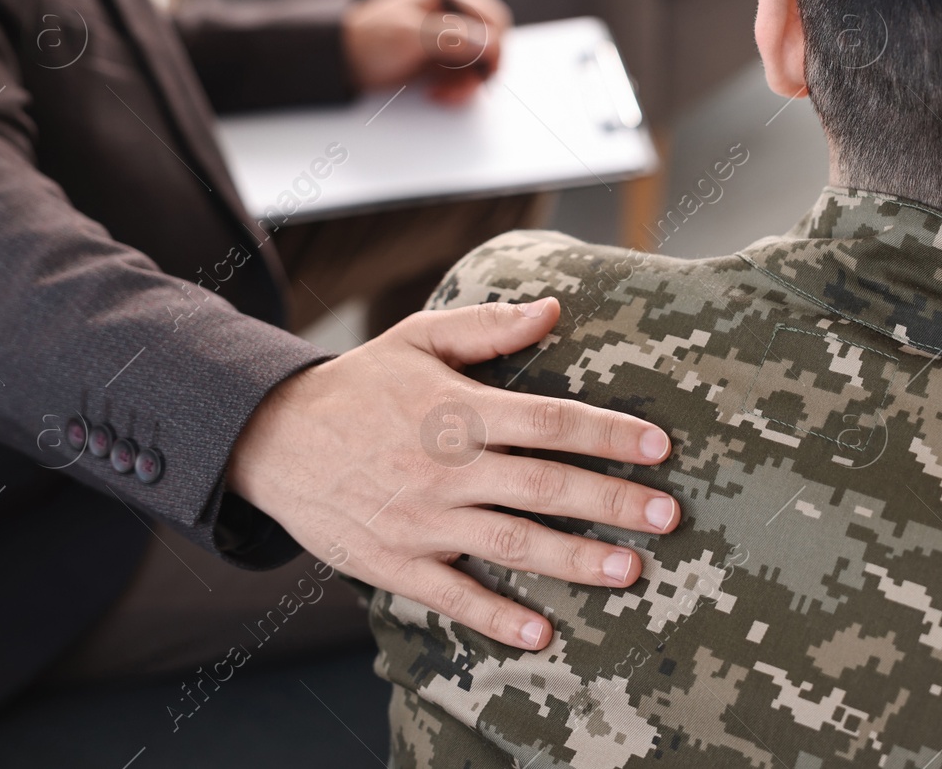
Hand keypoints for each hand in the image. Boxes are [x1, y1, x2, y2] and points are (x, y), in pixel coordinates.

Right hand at [225, 297, 679, 649]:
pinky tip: (541, 632)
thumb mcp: (418, 338)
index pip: (550, 421)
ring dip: (573, 560)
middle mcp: (447, 466)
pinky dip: (496, 616)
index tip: (659, 447)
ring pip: (510, 542)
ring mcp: (422, 519)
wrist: (273, 438)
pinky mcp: (396, 561)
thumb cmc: (360, 384)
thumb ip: (489, 326)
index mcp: (460, 409)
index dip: (608, 434)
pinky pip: (453, 595)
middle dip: (610, 502)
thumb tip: (555, 309)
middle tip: (668, 516)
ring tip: (629, 572)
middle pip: (543, 485)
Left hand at [340, 0, 511, 103]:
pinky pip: (467, 78)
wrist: (343, 63)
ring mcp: (450, 38)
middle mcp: (453, 13)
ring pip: (481, 65)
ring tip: (440, 92)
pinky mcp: (444, 59)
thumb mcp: (409, 35)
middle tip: (457, 87)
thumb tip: (490, 42)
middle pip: (492, 44)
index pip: (494, 18)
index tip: (483, 71)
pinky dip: (456, 90)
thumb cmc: (368, 40)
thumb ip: (451, 36)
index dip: (495, 47)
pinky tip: (436, 92)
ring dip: (466, 85)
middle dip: (478, 70)